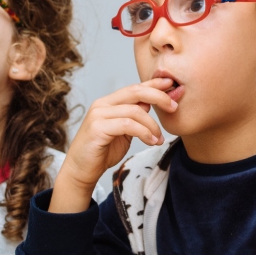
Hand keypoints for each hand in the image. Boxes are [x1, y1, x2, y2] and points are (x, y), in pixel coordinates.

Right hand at [49, 78, 177, 212]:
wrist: (82, 170)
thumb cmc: (102, 151)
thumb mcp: (123, 131)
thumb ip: (134, 117)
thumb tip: (150, 104)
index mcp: (109, 103)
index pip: (134, 88)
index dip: (154, 84)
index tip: (171, 84)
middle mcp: (102, 104)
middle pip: (135, 92)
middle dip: (158, 96)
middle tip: (174, 106)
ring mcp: (98, 115)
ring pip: (134, 111)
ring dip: (152, 125)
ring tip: (159, 138)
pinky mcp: (97, 128)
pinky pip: (127, 125)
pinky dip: (144, 132)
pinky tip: (151, 141)